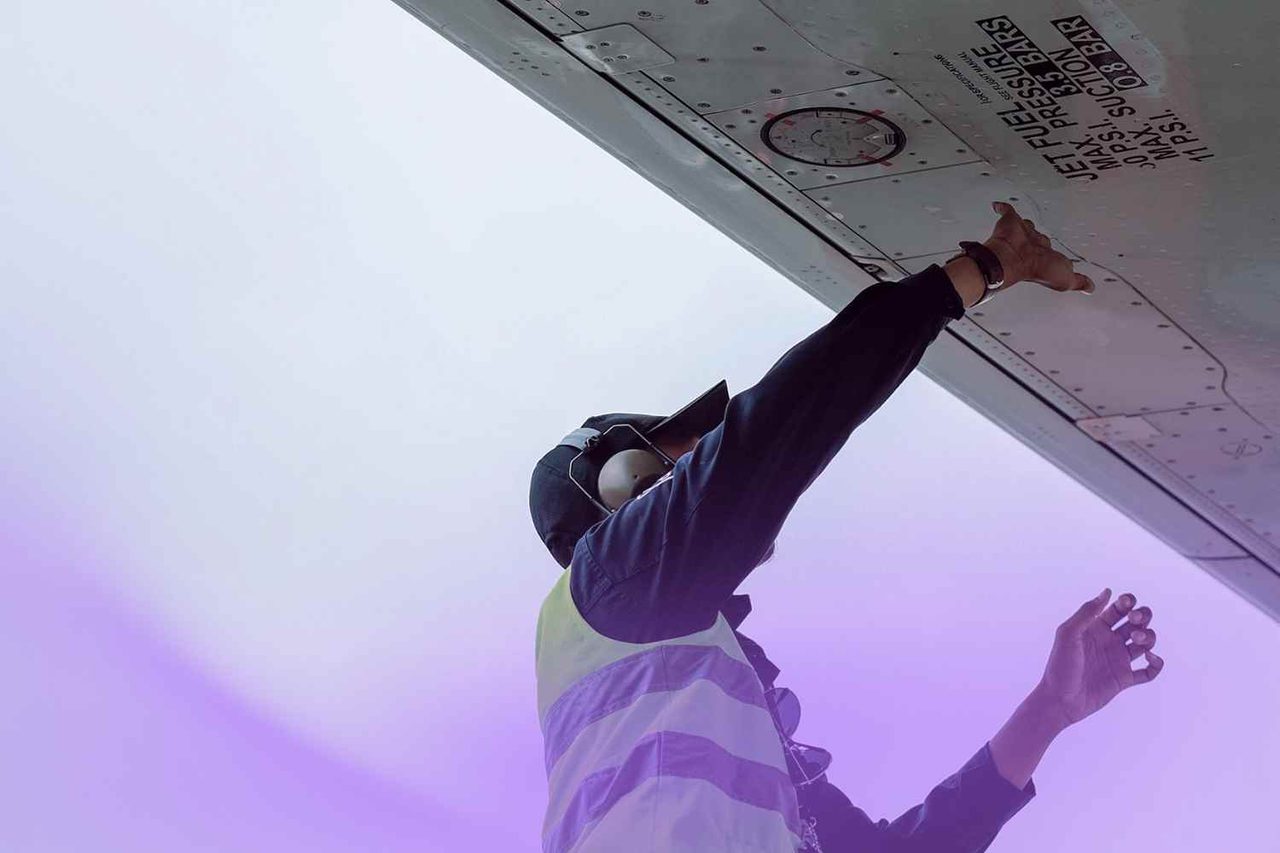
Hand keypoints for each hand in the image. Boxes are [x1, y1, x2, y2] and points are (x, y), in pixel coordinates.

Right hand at [983, 201, 1094, 293]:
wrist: (1015, 258)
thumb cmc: (1037, 268)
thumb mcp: (1066, 280)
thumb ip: (1079, 281)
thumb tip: (1090, 288)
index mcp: (1043, 257)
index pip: (1050, 253)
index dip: (1052, 254)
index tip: (1052, 255)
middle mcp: (1031, 245)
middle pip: (1037, 238)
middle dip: (1037, 238)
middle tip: (1037, 239)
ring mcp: (1020, 234)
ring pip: (1026, 226)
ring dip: (1025, 225)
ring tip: (1023, 223)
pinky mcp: (1010, 222)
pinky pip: (1007, 211)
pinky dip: (1003, 208)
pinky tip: (999, 206)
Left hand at [1034, 589, 1164, 727]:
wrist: (1060, 700)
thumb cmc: (1060, 665)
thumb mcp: (1069, 634)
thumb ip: (1087, 612)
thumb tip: (1108, 591)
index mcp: (1095, 627)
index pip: (1119, 608)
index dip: (1128, 602)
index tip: (1127, 604)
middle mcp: (1109, 641)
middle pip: (1137, 622)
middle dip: (1142, 616)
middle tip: (1134, 622)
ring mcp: (1118, 660)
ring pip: (1145, 643)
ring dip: (1149, 637)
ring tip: (1137, 639)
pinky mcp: (1124, 679)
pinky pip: (1149, 671)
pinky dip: (1156, 664)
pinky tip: (1150, 658)